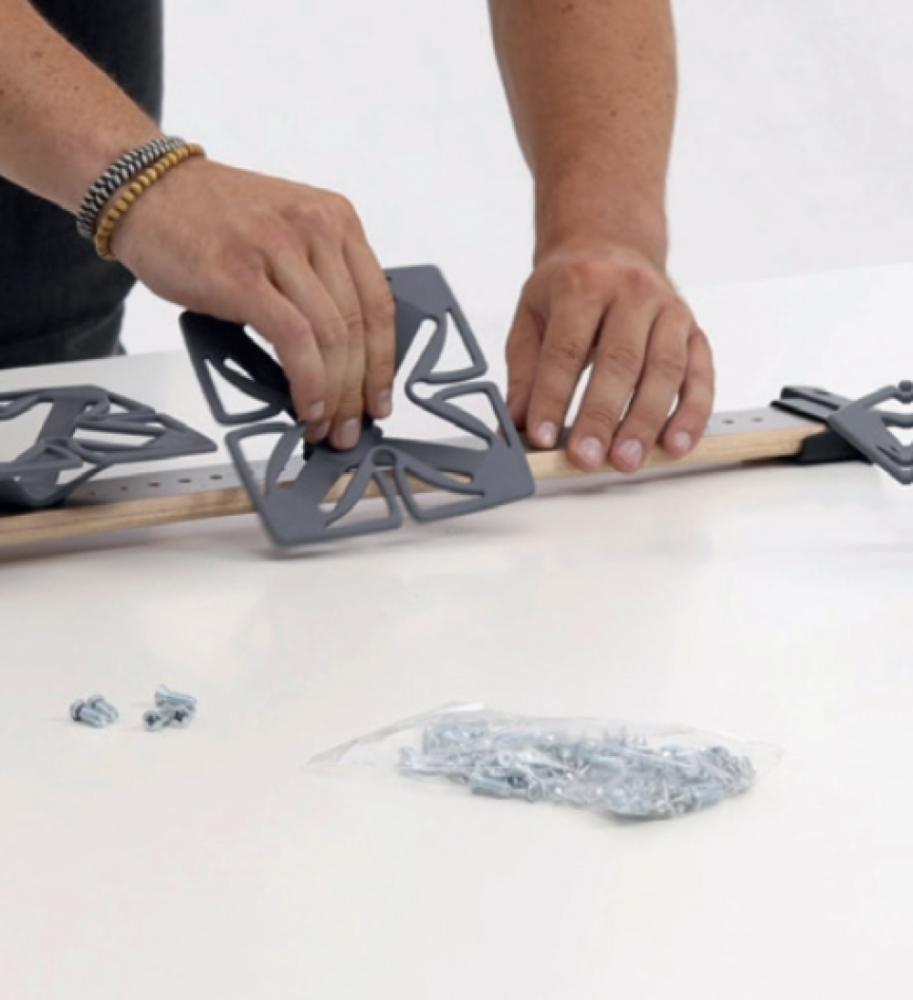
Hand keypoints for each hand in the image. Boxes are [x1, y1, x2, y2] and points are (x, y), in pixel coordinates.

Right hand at [113, 159, 395, 448]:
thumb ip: (318, 280)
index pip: (379, 302)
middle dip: (360, 389)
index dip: (385, 361)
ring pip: (330, 337)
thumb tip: (340, 356)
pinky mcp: (242, 277)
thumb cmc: (210, 219)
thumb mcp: (285, 234)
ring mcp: (279, 250)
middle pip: (358, 326)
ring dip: (335, 395)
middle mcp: (315, 228)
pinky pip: (293, 341)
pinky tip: (306, 406)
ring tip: (326, 426)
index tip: (379, 397)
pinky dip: (307, 382)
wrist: (146, 190)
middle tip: (353, 426)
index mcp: (335, 219)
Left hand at [506, 243, 713, 471]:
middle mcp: (632, 292)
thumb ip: (524, 371)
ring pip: (664, 370)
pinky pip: (700, 375)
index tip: (543, 437)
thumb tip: (515, 423)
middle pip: (620, 361)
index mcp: (583, 284)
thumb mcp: (532, 315)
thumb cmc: (571, 286)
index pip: (566, 349)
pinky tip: (675, 444)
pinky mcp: (694, 332)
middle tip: (588, 457)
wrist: (613, 245)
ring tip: (627, 460)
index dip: (553, 397)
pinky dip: (691, 414)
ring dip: (646, 421)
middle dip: (602, 415)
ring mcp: (670, 311)